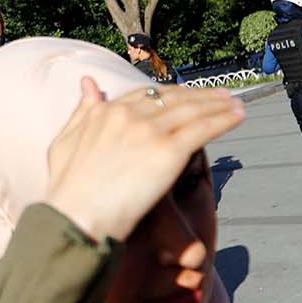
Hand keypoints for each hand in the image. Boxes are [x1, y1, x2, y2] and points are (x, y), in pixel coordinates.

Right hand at [45, 78, 244, 240]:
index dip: (171, 94)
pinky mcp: (167, 151)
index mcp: (106, 112)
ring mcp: (150, 131)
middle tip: (221, 96)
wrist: (76, 218)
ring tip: (234, 104)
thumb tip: (89, 84)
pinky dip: (223, 120)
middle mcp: (129, 115)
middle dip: (200, 96)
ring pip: (192, 110)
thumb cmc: (67, 192)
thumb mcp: (64, 143)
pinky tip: (238, 117)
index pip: (146, 95)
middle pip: (173, 99)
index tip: (187, 95)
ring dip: (218, 105)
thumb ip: (80, 112)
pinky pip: (203, 129)